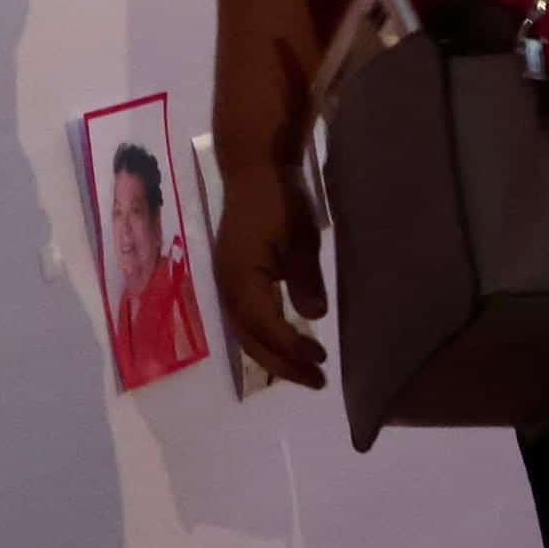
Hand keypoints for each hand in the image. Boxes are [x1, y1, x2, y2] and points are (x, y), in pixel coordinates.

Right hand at [208, 147, 329, 390]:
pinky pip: (245, 318)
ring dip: (273, 355)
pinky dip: (264, 337)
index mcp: (240, 278)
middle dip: (282, 365)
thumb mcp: (300, 235)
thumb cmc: (280, 197)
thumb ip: (305, 276)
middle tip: (316, 381)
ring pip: (245, 332)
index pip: (266, 327)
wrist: (254, 166)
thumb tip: (314, 317)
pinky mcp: (232, 275)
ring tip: (303, 371)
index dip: (292, 349)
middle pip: (250, 339)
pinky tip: (284, 342)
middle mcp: (226, 286)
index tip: (322, 362)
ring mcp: (226, 281)